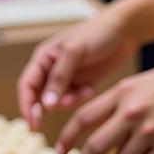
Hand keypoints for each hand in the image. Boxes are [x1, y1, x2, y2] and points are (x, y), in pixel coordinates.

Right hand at [17, 7, 138, 128]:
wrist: (126, 28)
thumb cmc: (98, 32)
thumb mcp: (76, 51)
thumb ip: (59, 77)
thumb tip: (45, 105)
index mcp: (44, 57)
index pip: (27, 85)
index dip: (26, 106)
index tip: (32, 124)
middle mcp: (53, 69)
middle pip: (40, 97)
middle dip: (51, 105)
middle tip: (68, 103)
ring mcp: (68, 77)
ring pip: (57, 101)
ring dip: (67, 102)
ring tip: (83, 93)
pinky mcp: (83, 82)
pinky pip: (74, 100)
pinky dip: (79, 99)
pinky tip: (90, 90)